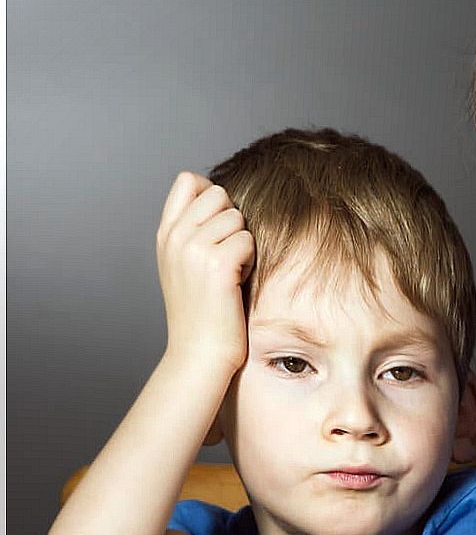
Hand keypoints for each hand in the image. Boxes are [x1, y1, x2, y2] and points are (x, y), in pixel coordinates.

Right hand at [156, 172, 253, 374]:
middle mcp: (175, 237)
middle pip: (218, 193)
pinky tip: (237, 282)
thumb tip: (214, 193)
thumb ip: (193, 229)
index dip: (212, 194)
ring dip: (243, 244)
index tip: (218, 226)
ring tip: (231, 273)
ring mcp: (193, 248)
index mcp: (166, 235)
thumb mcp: (184, 265)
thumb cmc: (203, 313)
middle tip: (227, 255)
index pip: (187, 181)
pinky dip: (250, 261)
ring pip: (237, 217)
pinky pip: (248, 240)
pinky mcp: (216, 263)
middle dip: (232, 221)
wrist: (199, 353)